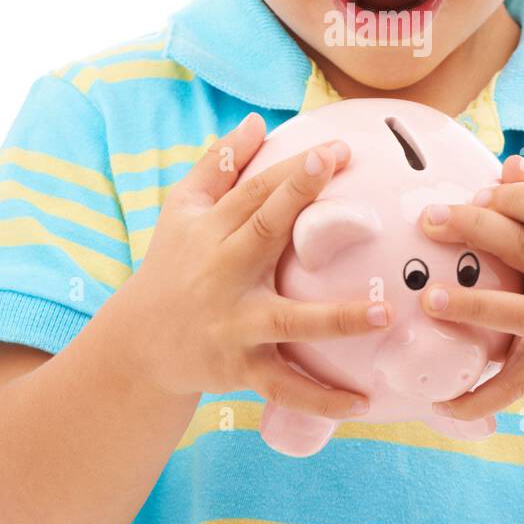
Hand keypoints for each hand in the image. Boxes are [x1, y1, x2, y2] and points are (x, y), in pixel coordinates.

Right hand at [116, 112, 387, 417]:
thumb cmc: (172, 264)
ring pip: (288, 322)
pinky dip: (320, 398)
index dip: (294, 170)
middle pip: (264, 233)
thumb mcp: (181, 210)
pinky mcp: (240, 369)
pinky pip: (284, 386)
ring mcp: (233, 324)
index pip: (255, 193)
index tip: (336, 149)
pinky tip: (361, 402)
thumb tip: (255, 121)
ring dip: (337, 318)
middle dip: (298, 201)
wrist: (138, 344)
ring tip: (385, 312)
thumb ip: (218, 164)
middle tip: (341, 173)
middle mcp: (222, 274)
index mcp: (212, 231)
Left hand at [415, 153, 523, 419]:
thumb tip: (509, 165)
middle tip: (429, 219)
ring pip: (518, 316)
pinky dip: (476, 399)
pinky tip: (438, 401)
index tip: (479, 191)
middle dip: (476, 229)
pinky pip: (510, 387)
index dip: (519, 198)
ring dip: (473, 306)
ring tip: (429, 298)